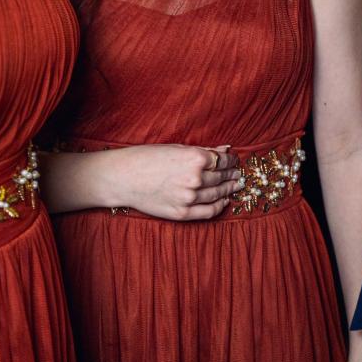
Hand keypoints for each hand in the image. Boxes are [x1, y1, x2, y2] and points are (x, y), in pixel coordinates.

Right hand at [109, 144, 239, 220]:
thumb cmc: (147, 158)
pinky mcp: (182, 212)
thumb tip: (226, 149)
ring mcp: (189, 197)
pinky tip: (224, 201)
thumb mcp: (177, 148)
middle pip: (222, 177)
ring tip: (234, 186)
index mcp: (195, 158)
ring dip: (228, 190)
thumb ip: (204, 151)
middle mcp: (195, 178)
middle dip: (232, 175)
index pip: (223, 161)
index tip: (234, 162)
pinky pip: (209, 211)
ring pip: (218, 194)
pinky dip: (219, 206)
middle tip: (238, 175)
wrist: (123, 177)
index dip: (231, 162)